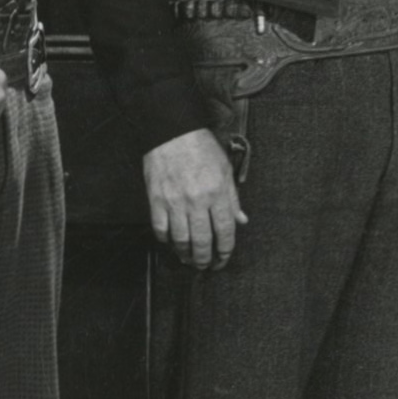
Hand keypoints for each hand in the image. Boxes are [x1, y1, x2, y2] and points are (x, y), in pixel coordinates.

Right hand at [144, 128, 245, 270]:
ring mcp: (175, 202)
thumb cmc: (201, 148)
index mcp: (218, 192)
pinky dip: (166, 240)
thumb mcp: (225, 169)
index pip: (225, 231)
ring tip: (189, 260)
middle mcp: (197, 200)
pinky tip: (172, 243)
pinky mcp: (156, 200)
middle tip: (206, 266)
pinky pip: (161, 229)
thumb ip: (233, 198)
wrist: (172, 132)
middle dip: (206, 259)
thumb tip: (240, 221)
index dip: (225, 250)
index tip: (223, 258)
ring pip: (181, 240)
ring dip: (186, 255)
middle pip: (203, 241)